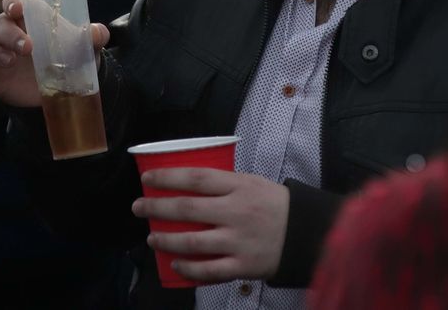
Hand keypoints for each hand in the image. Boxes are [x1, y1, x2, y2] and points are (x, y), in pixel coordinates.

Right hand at [0, 0, 108, 107]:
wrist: (57, 92)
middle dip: (8, 34)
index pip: (14, 0)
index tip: (18, 9)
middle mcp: (5, 30)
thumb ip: (89, 40)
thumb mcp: (81, 52)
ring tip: (7, 62)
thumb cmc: (66, 61)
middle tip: (27, 50)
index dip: (13, 2)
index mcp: (27, 18)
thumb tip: (99, 32)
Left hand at [131, 168, 288, 283]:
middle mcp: (237, 212)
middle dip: (156, 208)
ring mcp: (240, 241)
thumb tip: (186, 183)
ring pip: (194, 242)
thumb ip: (223, 184)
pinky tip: (175, 264)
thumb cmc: (275, 205)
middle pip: (188, 209)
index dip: (167, 177)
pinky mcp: (245, 266)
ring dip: (167, 241)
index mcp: (239, 187)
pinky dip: (190, 269)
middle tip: (138, 208)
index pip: (196, 178)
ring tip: (152, 239)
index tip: (146, 179)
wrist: (309, 233)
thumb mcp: (252, 183)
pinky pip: (210, 270)